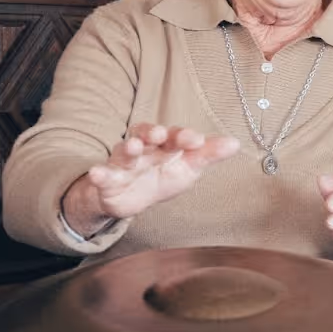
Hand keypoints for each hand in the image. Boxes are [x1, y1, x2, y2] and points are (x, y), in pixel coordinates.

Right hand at [66, 124, 239, 231]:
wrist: (132, 198)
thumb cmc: (162, 175)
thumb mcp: (188, 167)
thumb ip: (208, 155)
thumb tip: (235, 143)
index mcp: (165, 143)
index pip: (175, 135)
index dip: (184, 136)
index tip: (196, 139)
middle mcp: (144, 148)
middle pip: (147, 136)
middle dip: (154, 133)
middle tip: (162, 134)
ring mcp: (124, 163)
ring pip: (124, 152)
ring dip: (128, 148)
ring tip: (133, 146)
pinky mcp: (107, 180)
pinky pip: (101, 176)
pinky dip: (99, 174)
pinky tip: (97, 173)